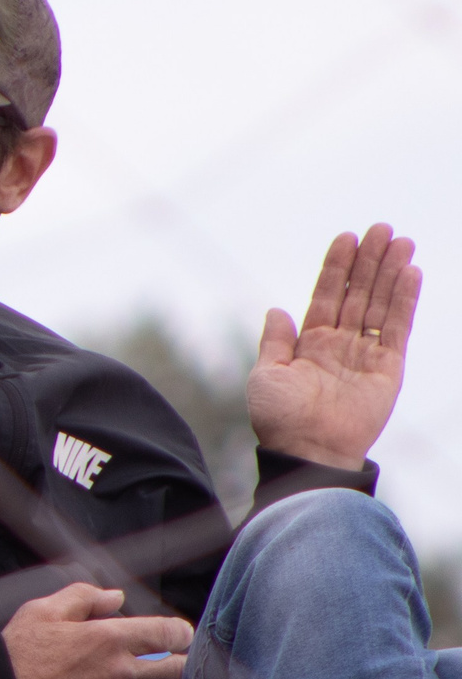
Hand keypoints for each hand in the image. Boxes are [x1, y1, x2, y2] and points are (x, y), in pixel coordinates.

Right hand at [2, 583, 191, 678]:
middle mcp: (119, 673)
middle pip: (179, 671)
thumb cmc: (16, 654)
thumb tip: (116, 597)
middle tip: (182, 663)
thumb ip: (82, 597)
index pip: (169, 633)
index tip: (180, 636)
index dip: (181, 633)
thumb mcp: (42, 612)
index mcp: (108, 638)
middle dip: (187, 665)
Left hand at [247, 224, 420, 469]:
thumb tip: (276, 309)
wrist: (307, 450)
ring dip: (391, 273)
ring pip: (381, 304)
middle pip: (359, 293)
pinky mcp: (388, 368)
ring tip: (401, 241)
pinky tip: (411, 273)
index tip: (347, 237)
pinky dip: (405, 301)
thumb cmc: (280, 418)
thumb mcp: (266, 374)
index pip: (327, 295)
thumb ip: (274, 341)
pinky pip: (398, 328)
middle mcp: (340, 344)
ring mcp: (366, 354)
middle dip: (370, 261)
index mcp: (309, 343)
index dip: (337, 267)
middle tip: (382, 228)